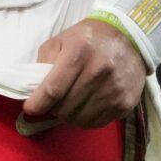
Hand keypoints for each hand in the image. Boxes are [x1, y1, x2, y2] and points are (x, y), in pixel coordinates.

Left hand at [22, 18, 146, 129]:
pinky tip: (86, 105)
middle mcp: (98, 71)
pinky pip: (96, 123)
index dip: (37, 104)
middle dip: (53, 108)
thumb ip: (44, 62)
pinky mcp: (125, 102)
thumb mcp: (61, 40)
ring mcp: (114, 89)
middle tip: (54, 101)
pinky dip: (86, 118)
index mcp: (79, 52)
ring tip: (71, 102)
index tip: (30, 108)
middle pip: (64, 107)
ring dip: (69, 115)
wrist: (130, 38)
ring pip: (79, 119)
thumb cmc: (89, 39)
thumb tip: (35, 91)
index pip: (52, 90)